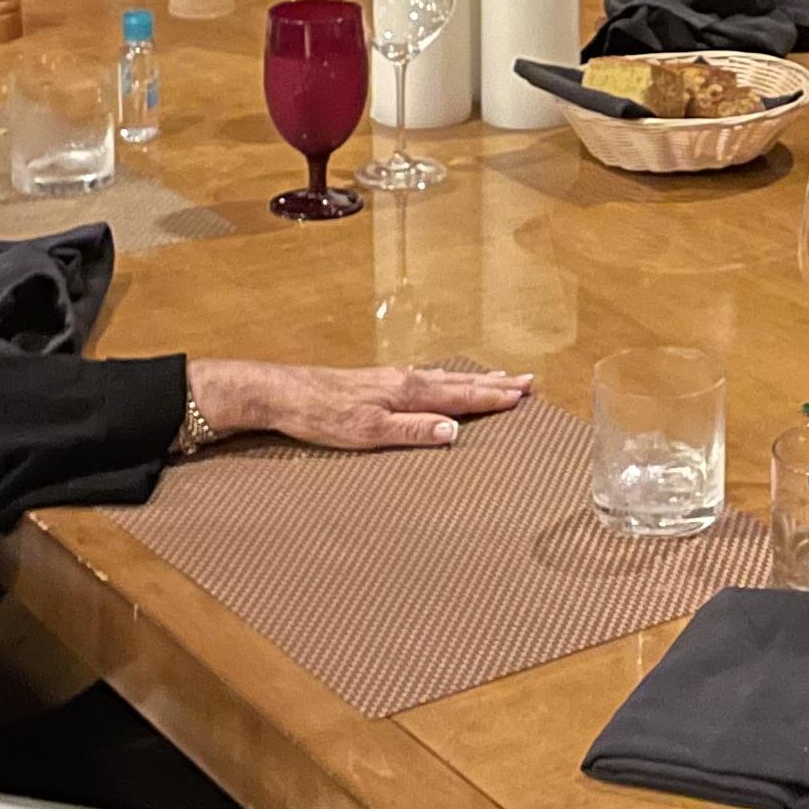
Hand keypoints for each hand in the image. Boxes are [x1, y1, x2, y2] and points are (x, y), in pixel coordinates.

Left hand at [187, 358, 531, 451]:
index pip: (459, 395)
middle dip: (493, 384)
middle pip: (457, 381)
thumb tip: (454, 430)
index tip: (523, 395)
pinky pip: (425, 378)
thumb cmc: (322, 416)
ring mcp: (389, 378)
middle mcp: (403, 380)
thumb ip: (412, 430)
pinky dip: (446, 380)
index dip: (492, 397)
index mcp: (406, 392)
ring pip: (442, 377)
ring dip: (473, 380)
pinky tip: (442, 381)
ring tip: (498, 378)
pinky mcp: (375, 382)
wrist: (282, 394)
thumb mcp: (367, 431)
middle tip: (526, 381)